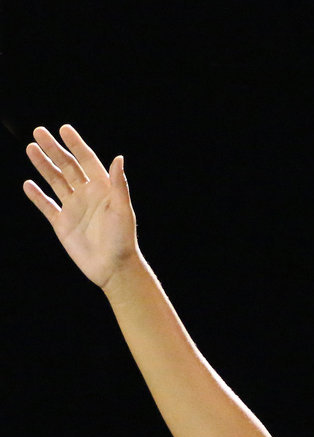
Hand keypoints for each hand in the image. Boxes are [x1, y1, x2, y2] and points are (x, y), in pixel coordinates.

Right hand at [24, 125, 138, 288]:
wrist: (113, 268)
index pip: (87, 161)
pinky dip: (37, 196)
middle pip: (67, 166)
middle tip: (38, 132)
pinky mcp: (63, 224)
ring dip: (43, 165)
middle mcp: (87, 195)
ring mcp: (74, 209)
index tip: (64, 129)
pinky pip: (47, 206)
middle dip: (54, 149)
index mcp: (103, 189)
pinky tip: (28, 184)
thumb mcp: (123, 210)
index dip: (76, 145)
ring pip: (55, 181)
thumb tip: (118, 158)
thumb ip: (119, 184)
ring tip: (31, 149)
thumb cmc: (123, 239)